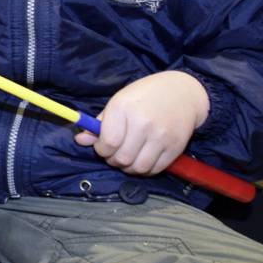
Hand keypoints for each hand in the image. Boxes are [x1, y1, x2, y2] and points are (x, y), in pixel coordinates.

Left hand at [74, 71, 209, 175]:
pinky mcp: (175, 148)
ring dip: (128, 168)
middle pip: (122, 158)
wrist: (182, 93)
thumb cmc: (144, 97)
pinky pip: (155, 170)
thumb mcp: (118, 103)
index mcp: (124, 108)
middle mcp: (143, 123)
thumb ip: (99, 124)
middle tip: (114, 153)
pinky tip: (141, 159)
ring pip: (138, 168)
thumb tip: (80, 140)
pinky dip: (144, 169)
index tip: (102, 146)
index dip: (101, 149)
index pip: (108, 142)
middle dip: (113, 160)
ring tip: (127, 157)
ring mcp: (161, 137)